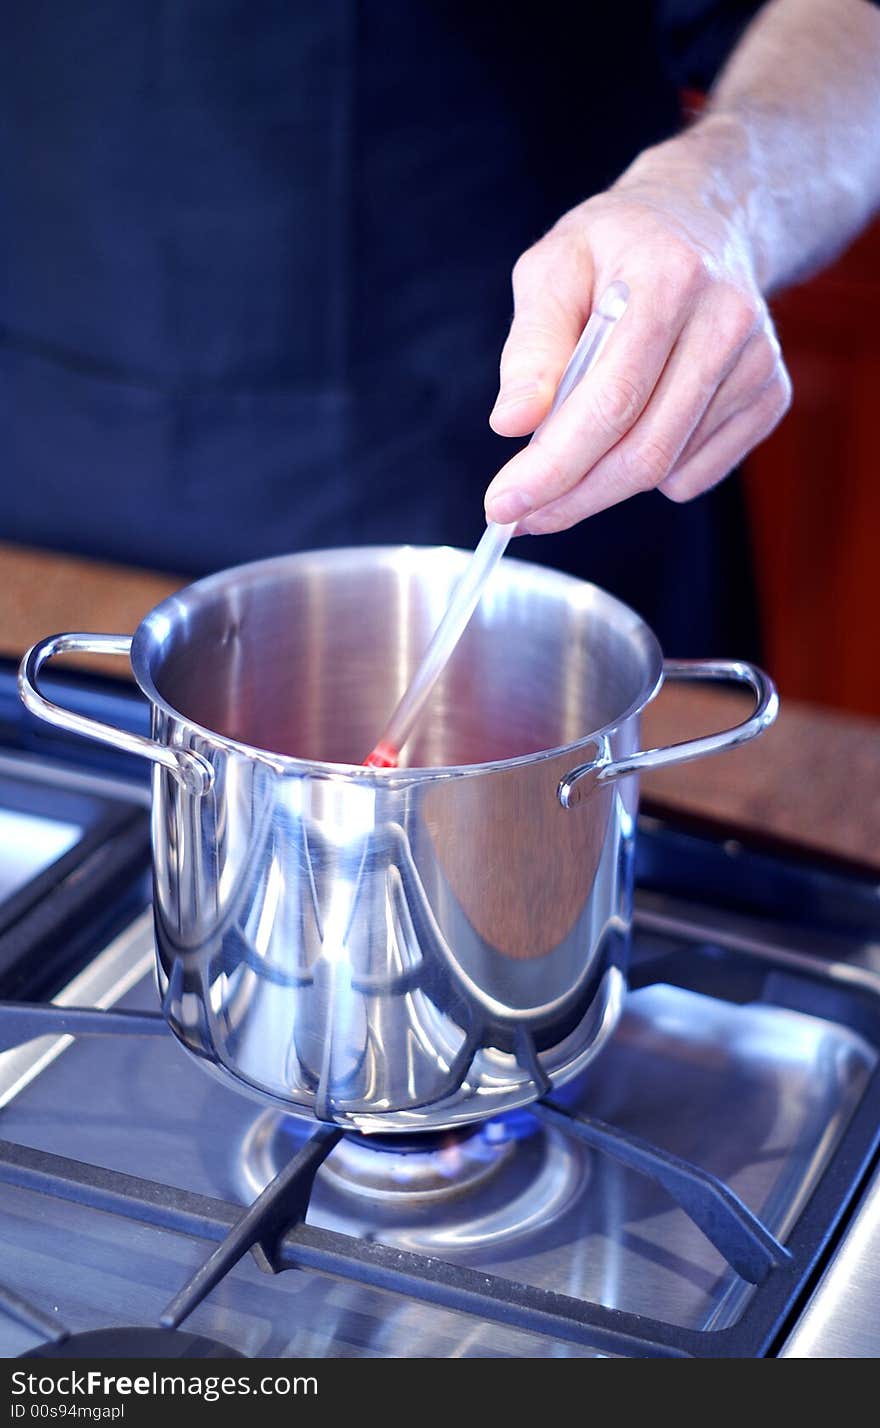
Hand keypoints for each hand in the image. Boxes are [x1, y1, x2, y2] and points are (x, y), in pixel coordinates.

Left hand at [484, 131, 791, 533]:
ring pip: (666, 469)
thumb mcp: (553, 269)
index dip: (554, 464)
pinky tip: (634, 428)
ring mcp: (757, 363)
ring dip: (601, 488)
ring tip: (565, 463)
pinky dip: (651, 474)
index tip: (502, 505)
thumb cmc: (614, 248)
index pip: (611, 399)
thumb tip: (511, 424)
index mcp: (668, 277)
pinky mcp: (770, 396)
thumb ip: (531, 347)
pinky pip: (697, 474)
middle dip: (571, 497)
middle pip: (643, 450)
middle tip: (520, 516)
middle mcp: (726, 321)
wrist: (704, 220)